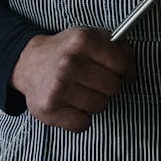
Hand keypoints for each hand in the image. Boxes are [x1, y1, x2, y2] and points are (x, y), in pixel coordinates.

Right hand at [10, 27, 134, 131]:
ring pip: (100, 106)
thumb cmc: (65, 51)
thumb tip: (131, 62)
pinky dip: (81, 118)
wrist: (29, 63)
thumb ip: (113, 45)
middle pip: (112, 87)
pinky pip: (83, 124)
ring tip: (83, 91)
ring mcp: (59, 87)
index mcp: (82, 41)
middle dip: (109, 86)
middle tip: (98, 82)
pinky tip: (73, 104)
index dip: (127, 70)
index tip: (125, 74)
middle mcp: (70, 63)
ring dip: (95, 102)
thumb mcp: (87, 36)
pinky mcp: (50, 109)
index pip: (121, 63)